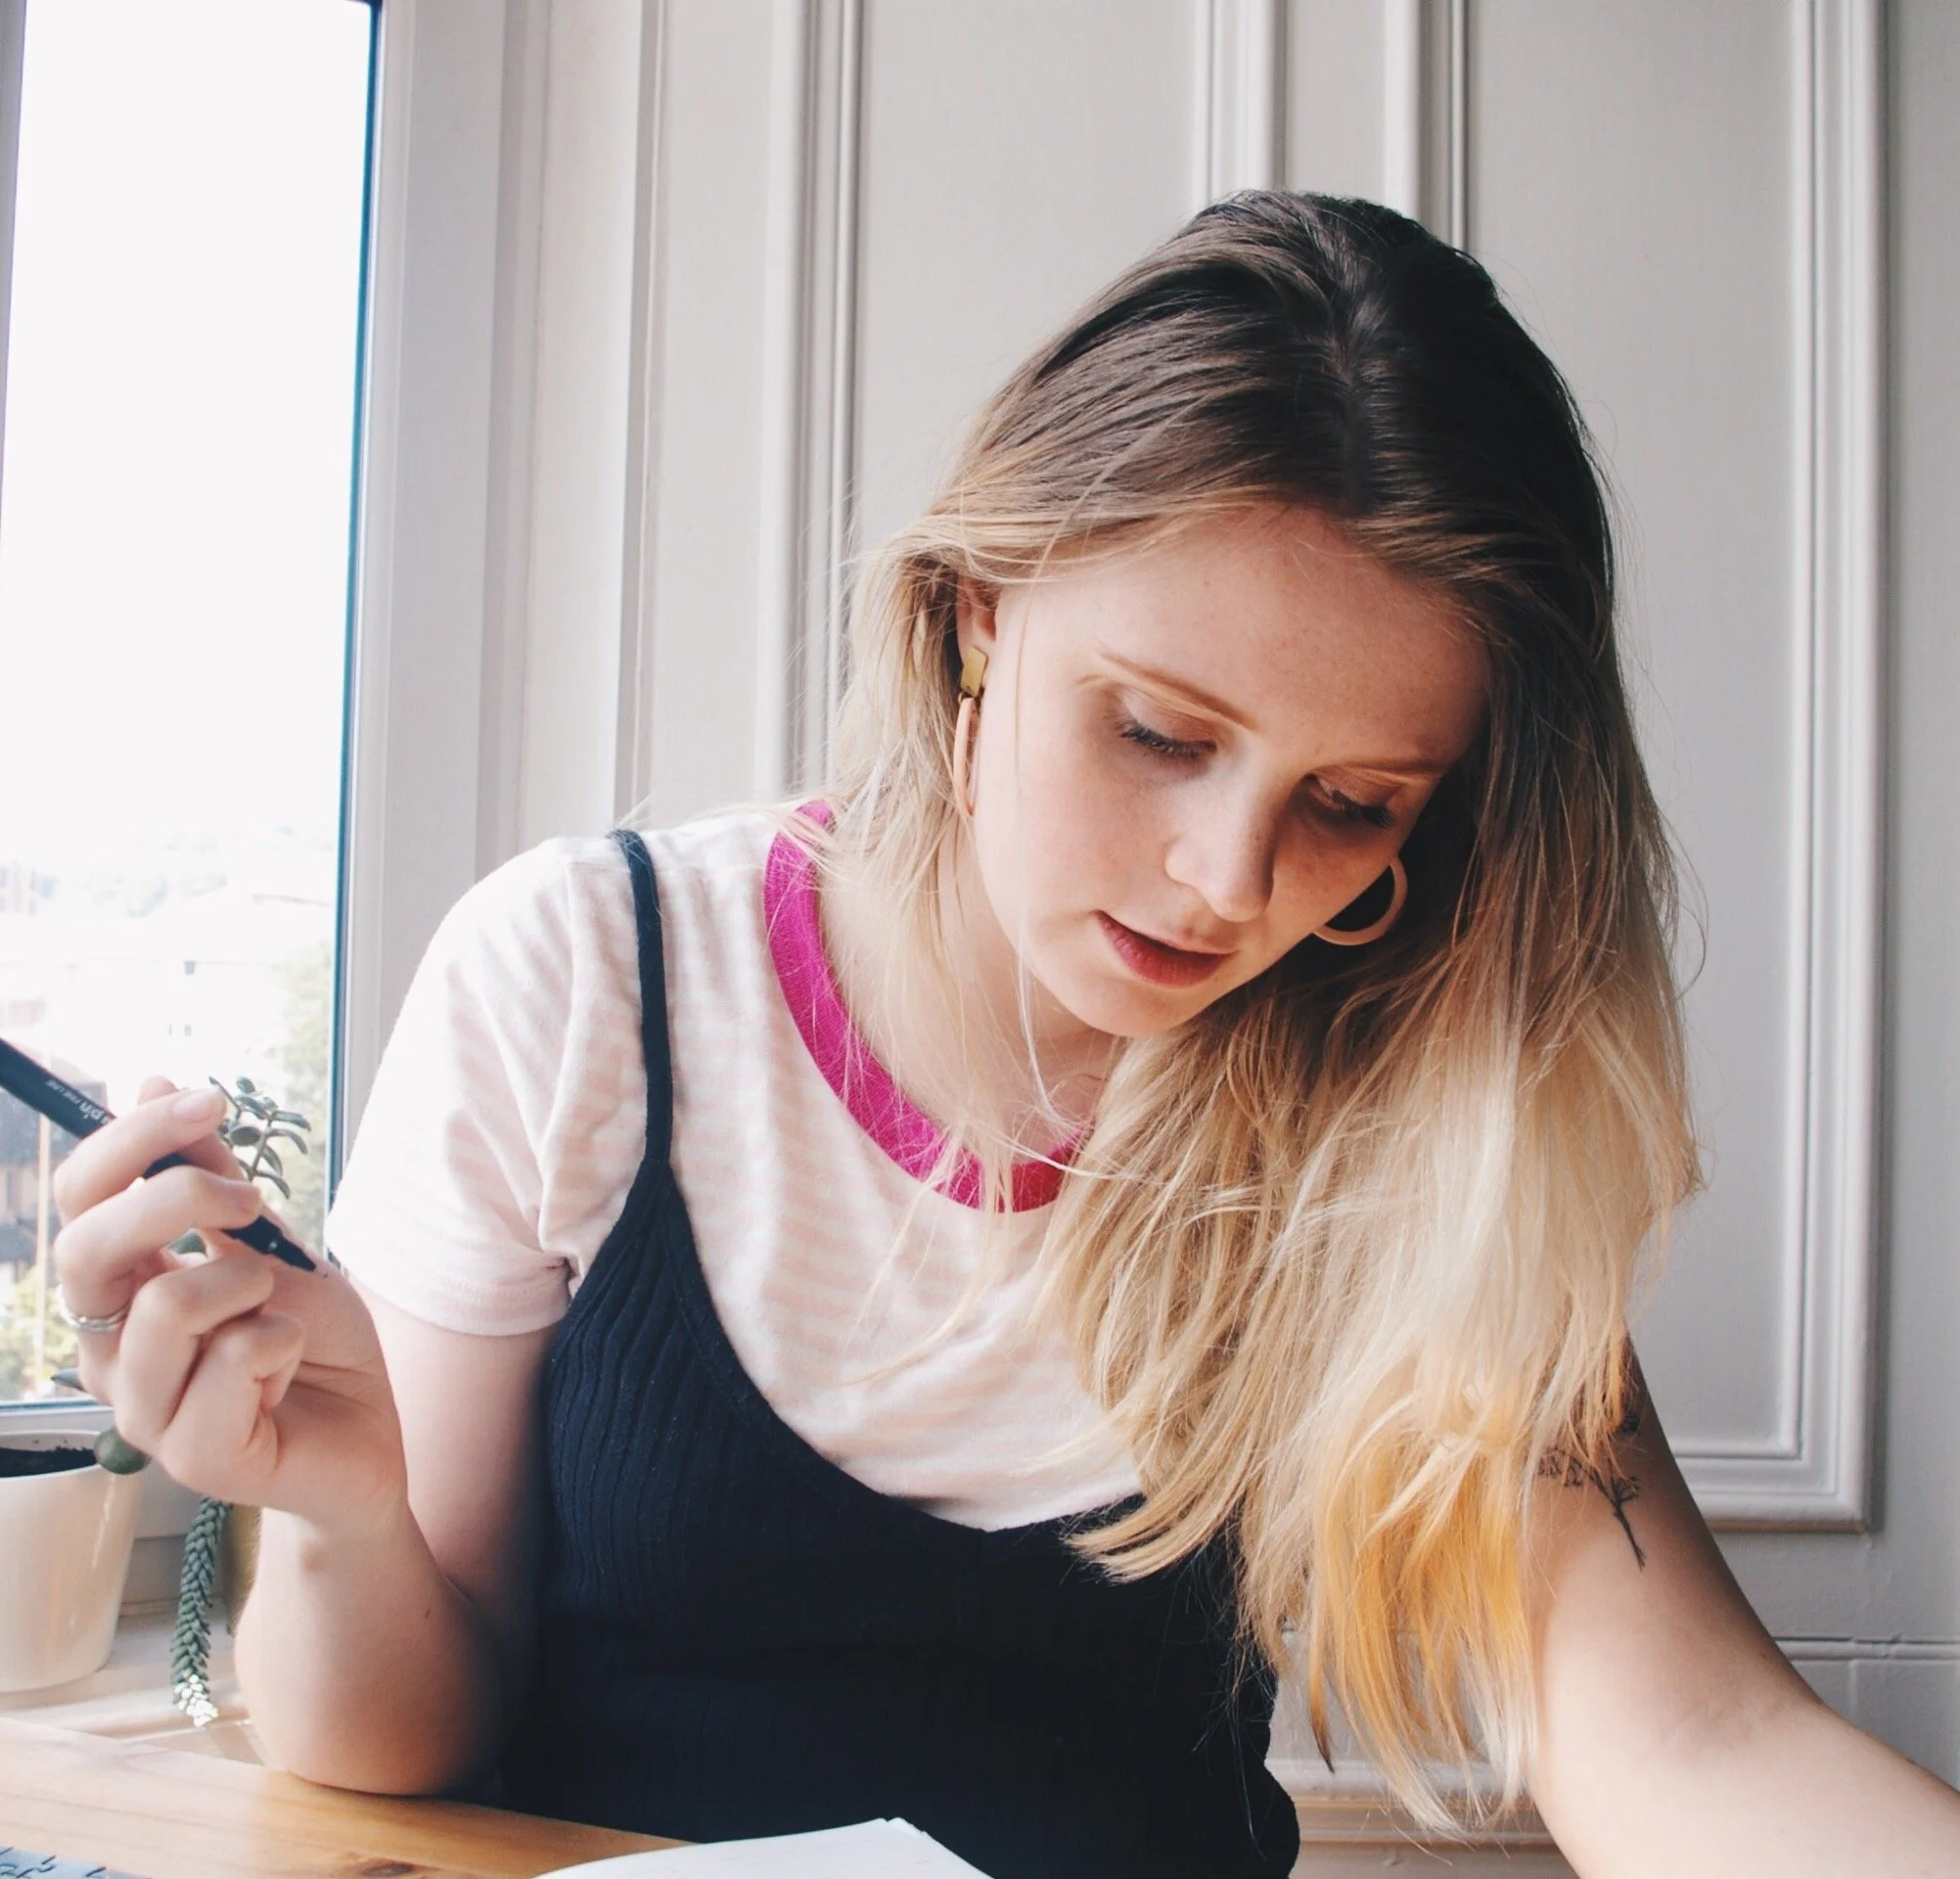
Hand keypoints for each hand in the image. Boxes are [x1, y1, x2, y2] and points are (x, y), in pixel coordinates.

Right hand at [51, 1077, 408, 1535]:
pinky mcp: (194, 1456)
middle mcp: (112, 1353)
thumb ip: (211, 1182)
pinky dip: (285, 1345)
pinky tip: (287, 1375)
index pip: (79, 1201)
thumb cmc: (315, 1341)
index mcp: (120, 1294)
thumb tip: (151, 1084)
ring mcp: (143, 1410)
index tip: (205, 1102)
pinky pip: (236, 1359)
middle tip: (247, 1206)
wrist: (371, 1430)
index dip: (130, 1139)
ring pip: (170, 1305)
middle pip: (87, 1249)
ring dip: (251, 1290)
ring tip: (277, 1321)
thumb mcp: (270, 1244)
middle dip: (177, 1201)